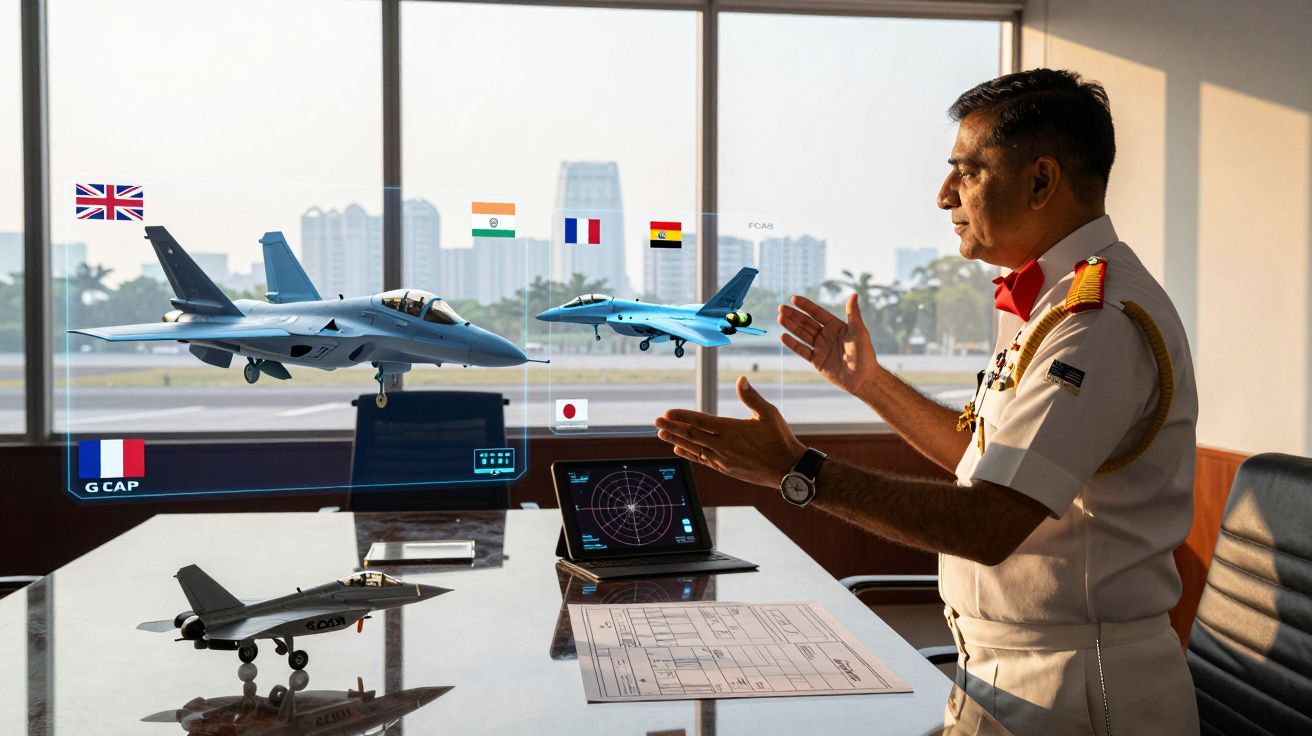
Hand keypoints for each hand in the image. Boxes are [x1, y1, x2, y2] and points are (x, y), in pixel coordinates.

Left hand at [654, 376, 806, 488]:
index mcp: (732, 430)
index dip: (682, 416)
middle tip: (656, 421)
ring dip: (676, 440)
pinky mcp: (726, 469)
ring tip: (661, 434)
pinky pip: (702, 460)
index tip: (667, 412)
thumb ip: (752, 397)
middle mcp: (723, 446)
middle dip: (672, 427)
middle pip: (692, 435)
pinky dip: (689, 454)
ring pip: (694, 448)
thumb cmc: (780, 440)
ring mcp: (723, 460)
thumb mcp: (769, 414)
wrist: (788, 471)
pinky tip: (679, 449)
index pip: (700, 421)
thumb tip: (741, 379)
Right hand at [778, 294, 882, 399]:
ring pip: (802, 335)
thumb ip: (853, 314)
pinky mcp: (816, 361)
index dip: (806, 306)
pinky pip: (802, 350)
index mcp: (836, 326)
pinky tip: (783, 337)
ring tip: (780, 318)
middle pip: (807, 323)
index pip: (817, 313)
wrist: (862, 379)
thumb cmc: (865, 354)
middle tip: (781, 308)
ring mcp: (820, 348)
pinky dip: (792, 344)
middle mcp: (827, 335)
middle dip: (794, 315)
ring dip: (791, 326)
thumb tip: (853, 294)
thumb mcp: (859, 332)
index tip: (794, 299)